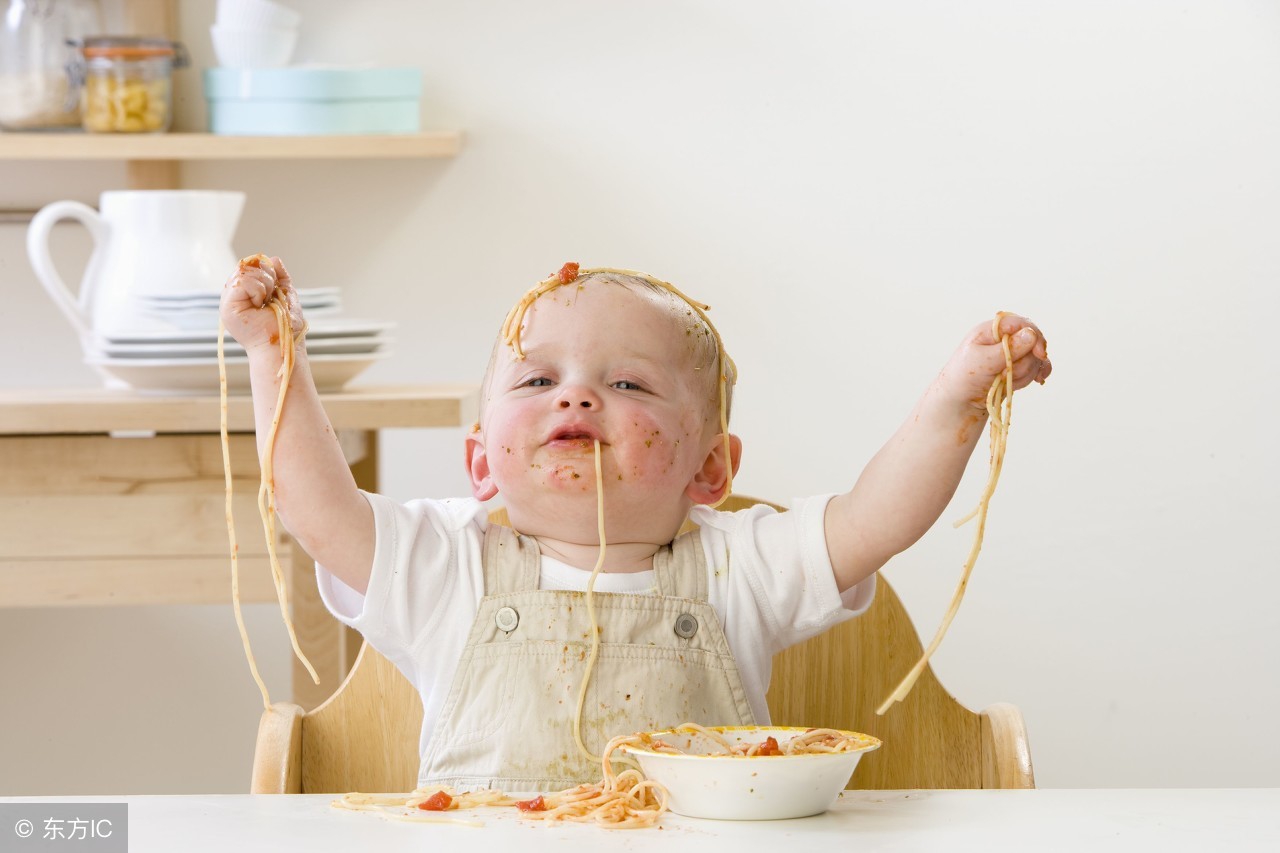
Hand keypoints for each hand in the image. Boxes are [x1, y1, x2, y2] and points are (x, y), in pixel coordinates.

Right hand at [219, 255, 304, 352]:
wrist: (284, 345)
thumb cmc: (286, 326)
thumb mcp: (286, 294)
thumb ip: (280, 277)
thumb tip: (273, 259)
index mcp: (245, 293)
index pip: (250, 266)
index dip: (266, 271)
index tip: (275, 289)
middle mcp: (233, 296)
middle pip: (246, 266)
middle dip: (267, 277)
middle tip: (272, 298)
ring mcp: (228, 301)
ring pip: (244, 271)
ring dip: (264, 284)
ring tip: (266, 303)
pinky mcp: (227, 307)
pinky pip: (242, 281)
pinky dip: (258, 290)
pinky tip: (260, 305)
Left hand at [937, 313, 1051, 409]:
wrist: (961, 398)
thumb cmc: (964, 376)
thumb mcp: (982, 361)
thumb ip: (1007, 349)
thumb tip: (1031, 334)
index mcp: (993, 330)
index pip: (1022, 324)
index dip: (1034, 336)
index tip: (1040, 354)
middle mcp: (1005, 338)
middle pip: (1032, 343)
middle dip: (1022, 363)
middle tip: (1002, 375)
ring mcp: (1014, 352)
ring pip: (1035, 359)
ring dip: (1023, 374)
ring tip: (1002, 381)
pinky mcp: (1019, 365)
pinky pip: (1038, 366)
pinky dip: (1038, 374)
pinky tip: (1038, 380)